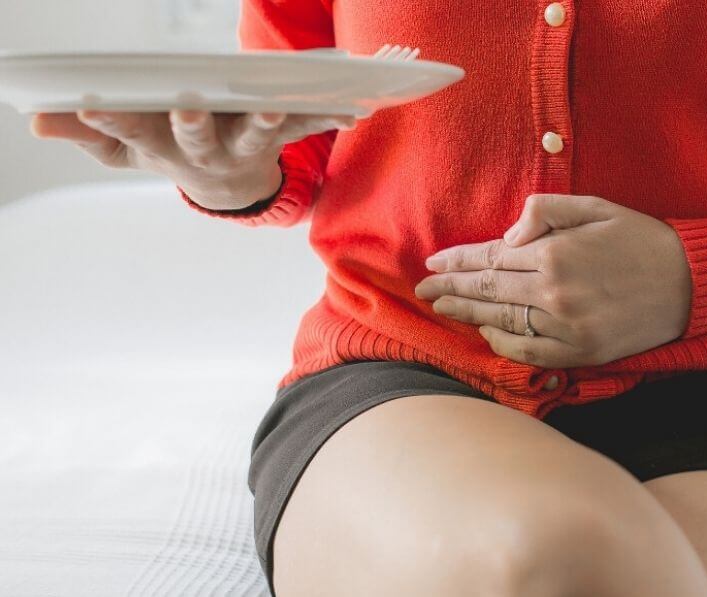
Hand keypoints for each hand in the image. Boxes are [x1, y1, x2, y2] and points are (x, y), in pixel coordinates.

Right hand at [29, 109, 357, 208]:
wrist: (226, 186)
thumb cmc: (167, 150)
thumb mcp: (121, 144)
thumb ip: (84, 131)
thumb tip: (37, 121)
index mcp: (162, 146)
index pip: (129, 131)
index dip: (110, 119)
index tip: (91, 101)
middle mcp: (205, 149)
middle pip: (195, 137)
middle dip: (190, 123)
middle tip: (186, 107)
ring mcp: (244, 144)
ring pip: (254, 134)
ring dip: (266, 124)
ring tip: (274, 112)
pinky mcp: (279, 137)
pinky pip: (306, 125)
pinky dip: (328, 116)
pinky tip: (352, 108)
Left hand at [414, 194, 693, 367]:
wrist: (691, 282)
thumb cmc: (642, 239)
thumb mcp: (595, 208)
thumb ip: (546, 212)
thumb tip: (509, 234)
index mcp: (554, 253)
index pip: (492, 257)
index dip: (459, 261)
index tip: (435, 263)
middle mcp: (553, 292)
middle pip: (487, 291)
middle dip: (451, 288)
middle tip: (423, 290)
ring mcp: (565, 327)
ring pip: (501, 321)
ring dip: (467, 314)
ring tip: (442, 308)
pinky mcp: (580, 352)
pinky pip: (527, 350)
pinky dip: (502, 343)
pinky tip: (485, 333)